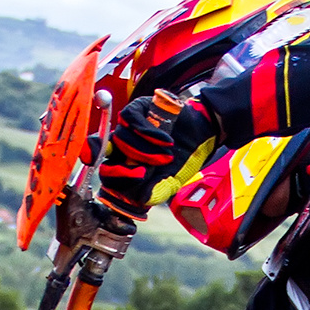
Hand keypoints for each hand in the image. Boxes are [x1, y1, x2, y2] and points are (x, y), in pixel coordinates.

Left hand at [95, 89, 212, 231]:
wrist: (202, 133)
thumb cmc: (184, 156)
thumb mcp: (173, 180)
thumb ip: (159, 190)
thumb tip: (144, 200)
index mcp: (126, 164)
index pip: (107, 173)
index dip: (114, 180)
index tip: (122, 189)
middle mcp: (122, 145)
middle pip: (109, 157)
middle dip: (127, 169)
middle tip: (145, 173)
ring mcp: (127, 126)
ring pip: (120, 138)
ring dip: (143, 151)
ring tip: (166, 155)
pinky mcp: (137, 108)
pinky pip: (130, 119)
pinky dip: (147, 132)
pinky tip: (165, 140)